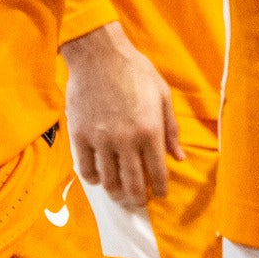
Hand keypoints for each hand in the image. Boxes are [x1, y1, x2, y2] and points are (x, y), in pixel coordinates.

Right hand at [63, 21, 181, 208]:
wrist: (99, 55)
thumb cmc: (135, 71)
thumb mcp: (162, 95)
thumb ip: (171, 129)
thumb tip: (178, 157)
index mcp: (150, 130)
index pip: (157, 172)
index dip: (160, 188)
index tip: (160, 194)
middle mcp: (126, 140)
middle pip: (133, 183)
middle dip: (138, 198)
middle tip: (140, 202)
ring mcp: (101, 140)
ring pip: (108, 180)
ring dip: (116, 191)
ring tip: (121, 193)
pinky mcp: (80, 137)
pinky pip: (86, 168)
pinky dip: (93, 179)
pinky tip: (99, 178)